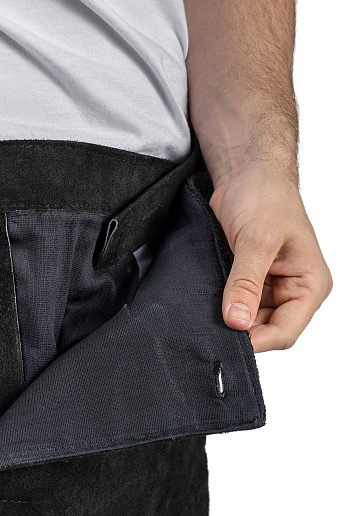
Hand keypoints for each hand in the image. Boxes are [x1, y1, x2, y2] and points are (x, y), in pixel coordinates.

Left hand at [208, 163, 332, 352]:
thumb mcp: (257, 241)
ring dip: (228, 318)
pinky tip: (205, 303)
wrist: (246, 174)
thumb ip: (246, 282)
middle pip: (266, 329)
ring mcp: (269, 286)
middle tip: (209, 330)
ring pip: (248, 319)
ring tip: (205, 314)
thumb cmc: (266, 197)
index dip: (258, 341)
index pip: (286, 330)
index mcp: (309, 284)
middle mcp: (292, 290)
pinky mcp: (247, 279)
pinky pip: (235, 302)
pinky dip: (220, 305)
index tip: (228, 341)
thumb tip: (237, 320)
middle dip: (240, 331)